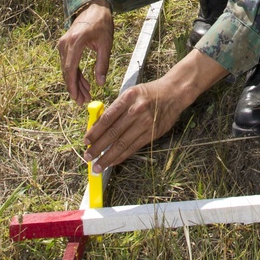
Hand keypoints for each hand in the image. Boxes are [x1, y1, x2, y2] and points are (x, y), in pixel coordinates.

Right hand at [57, 2, 113, 104]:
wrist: (94, 7)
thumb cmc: (102, 23)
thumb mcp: (106, 43)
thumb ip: (102, 64)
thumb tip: (100, 83)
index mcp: (76, 42)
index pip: (70, 69)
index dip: (72, 86)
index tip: (76, 98)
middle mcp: (65, 43)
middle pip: (67, 71)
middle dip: (74, 88)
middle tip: (83, 101)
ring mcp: (63, 44)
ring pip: (67, 69)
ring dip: (76, 82)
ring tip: (86, 94)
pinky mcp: (64, 45)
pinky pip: (68, 63)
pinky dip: (75, 73)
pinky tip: (83, 83)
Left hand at [84, 50, 228, 168]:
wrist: (174, 93)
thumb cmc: (149, 93)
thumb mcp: (130, 93)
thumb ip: (116, 108)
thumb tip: (98, 126)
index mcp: (128, 97)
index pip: (107, 118)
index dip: (95, 131)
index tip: (86, 141)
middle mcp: (136, 110)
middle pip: (113, 133)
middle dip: (97, 147)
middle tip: (87, 157)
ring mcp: (145, 123)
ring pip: (122, 143)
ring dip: (107, 157)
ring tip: (97, 166)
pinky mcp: (152, 133)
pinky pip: (133, 147)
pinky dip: (121, 156)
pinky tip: (112, 162)